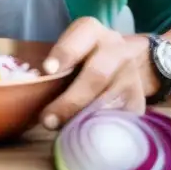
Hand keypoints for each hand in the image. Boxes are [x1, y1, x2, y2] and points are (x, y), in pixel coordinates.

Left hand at [39, 17, 156, 128]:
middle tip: (48, 119)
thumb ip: (56, 68)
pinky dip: (100, 130)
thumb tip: (32, 94)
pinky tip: (87, 137)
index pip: (80, 37)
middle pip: (96, 74)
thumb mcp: (72, 51)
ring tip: (64, 132)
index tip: (47, 70)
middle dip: (70, 100)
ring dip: (84, 120)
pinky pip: (119, 119)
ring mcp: (131, 76)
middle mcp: (116, 49)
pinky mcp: (138, 101)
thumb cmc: (84, 59)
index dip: (64, 53)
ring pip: (108, 100)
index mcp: (93, 32)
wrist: (127, 63)